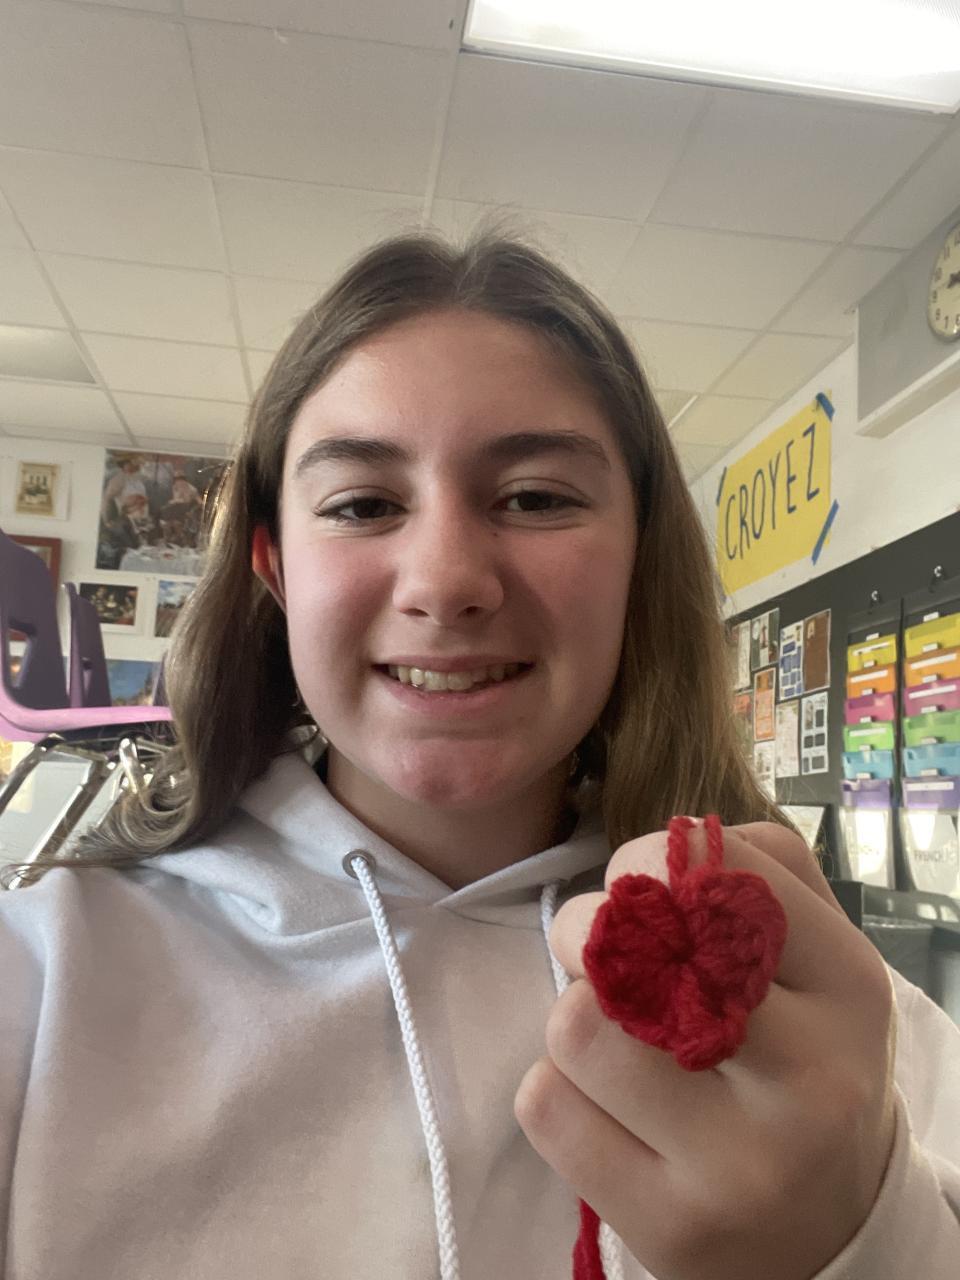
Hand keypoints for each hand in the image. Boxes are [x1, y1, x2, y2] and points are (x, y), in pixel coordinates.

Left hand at [514, 822, 897, 1279]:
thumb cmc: (802, 1054)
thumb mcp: (818, 955)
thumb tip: (667, 848)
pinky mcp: (673, 1228)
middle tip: (607, 957)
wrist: (831, 1223)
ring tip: (616, 1041)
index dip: (645, 862)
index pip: (716, 873)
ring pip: (574, 1027)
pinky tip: (606, 1108)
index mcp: (849, 986)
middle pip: (630, 951)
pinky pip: (544, 1106)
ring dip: (574, 1019)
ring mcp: (743, 1166)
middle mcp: (811, 1077)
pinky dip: (556, 1091)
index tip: (641, 889)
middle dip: (587, 933)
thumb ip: (757, 871)